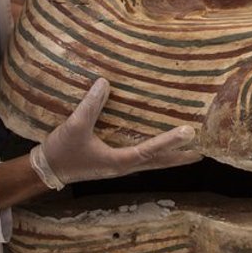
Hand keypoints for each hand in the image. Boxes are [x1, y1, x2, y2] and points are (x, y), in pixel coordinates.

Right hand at [34, 79, 201, 186]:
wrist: (46, 169)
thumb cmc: (62, 151)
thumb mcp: (75, 126)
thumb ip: (90, 105)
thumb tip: (105, 82)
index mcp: (119, 161)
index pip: (150, 150)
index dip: (170, 141)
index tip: (189, 132)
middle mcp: (124, 167)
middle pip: (160, 162)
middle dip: (181, 156)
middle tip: (205, 151)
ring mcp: (120, 167)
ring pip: (153, 162)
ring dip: (172, 156)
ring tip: (192, 150)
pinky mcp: (115, 163)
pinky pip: (142, 157)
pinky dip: (157, 153)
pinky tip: (161, 146)